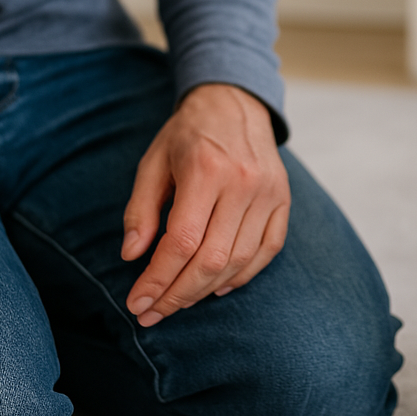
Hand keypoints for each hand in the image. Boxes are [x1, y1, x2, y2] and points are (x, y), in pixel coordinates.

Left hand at [121, 83, 289, 325]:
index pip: (180, 241)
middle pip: (211, 258)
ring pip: (240, 260)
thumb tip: (133, 257)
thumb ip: (141, 209)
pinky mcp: (284, 198)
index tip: (136, 302)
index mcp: (206, 169)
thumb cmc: (188, 134)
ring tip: (179, 301)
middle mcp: (243, 182)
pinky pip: (268, 249)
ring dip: (206, 289)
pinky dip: (244, 274)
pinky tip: (218, 285)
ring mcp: (269, 192)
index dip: (156, 279)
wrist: (235, 102)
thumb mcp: (153, 162)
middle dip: (178, 294)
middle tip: (153, 313)